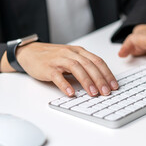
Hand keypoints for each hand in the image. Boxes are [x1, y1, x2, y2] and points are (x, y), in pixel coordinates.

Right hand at [1, 42, 118, 96]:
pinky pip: (58, 76)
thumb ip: (85, 66)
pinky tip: (71, 93)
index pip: (97, 61)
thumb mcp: (72, 57)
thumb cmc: (53, 57)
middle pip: (89, 65)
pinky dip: (65, 85)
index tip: (114, 85)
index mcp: (79, 51)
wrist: (31, 52)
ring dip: (86, 81)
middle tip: (107, 92)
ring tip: (93, 93)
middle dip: (100, 79)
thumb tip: (101, 81)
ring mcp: (59, 60)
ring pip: (77, 69)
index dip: (107, 73)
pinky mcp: (48, 68)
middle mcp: (71, 54)